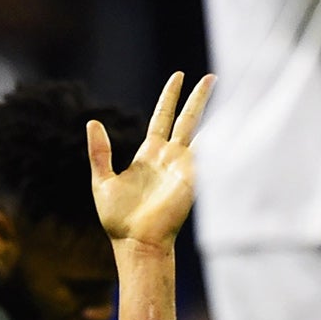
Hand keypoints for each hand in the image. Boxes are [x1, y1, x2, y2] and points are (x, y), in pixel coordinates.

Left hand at [90, 71, 211, 250]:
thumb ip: (99, 152)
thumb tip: (92, 122)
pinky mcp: (191, 177)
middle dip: (197, 97)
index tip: (178, 77)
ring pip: (200, 129)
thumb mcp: (102, 181)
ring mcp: (182, 166)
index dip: (170, 97)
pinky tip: (228, 118)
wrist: (135, 241)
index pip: (162, 117)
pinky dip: (217, 135)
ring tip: (222, 90)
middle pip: (186, 118)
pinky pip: (207, 151)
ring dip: (210, 110)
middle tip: (210, 77)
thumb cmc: (118, 219)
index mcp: (149, 155)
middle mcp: (169, 157)